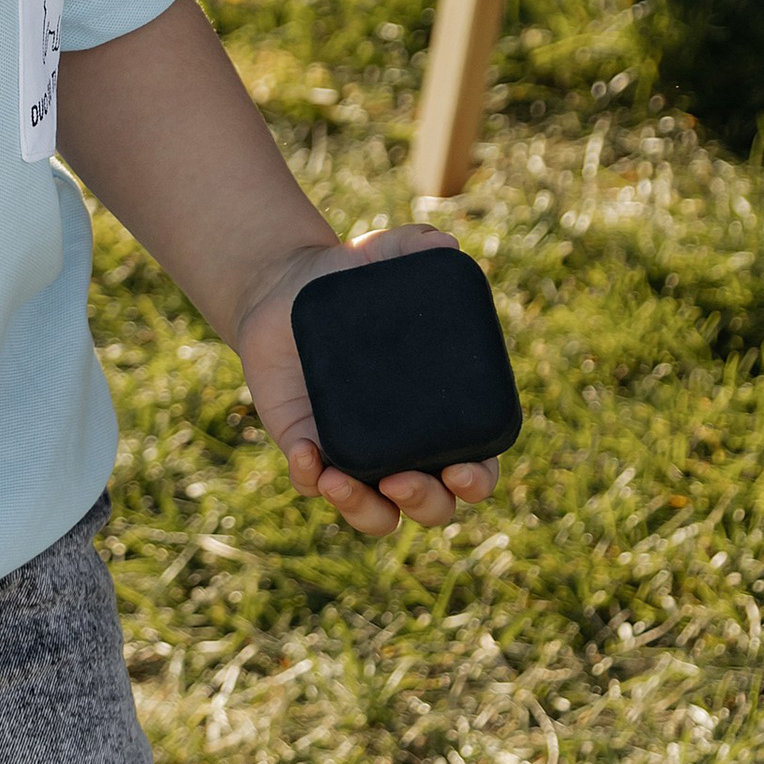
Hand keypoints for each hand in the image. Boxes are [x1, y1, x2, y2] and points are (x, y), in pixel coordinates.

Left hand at [235, 230, 499, 539]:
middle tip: (404, 479)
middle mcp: (406, 446)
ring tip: (339, 481)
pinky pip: (314, 485)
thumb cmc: (348, 279)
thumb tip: (444, 246)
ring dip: (365, 511)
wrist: (284, 288)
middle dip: (426, 504)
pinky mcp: (310, 453)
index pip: (477, 463)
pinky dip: (310, 479)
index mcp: (441, 412)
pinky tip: (307, 455)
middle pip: (433, 507)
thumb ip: (411, 247)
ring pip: (376, 516)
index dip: (478, 478)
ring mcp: (357, 457)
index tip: (464, 468)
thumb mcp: (378, 255)